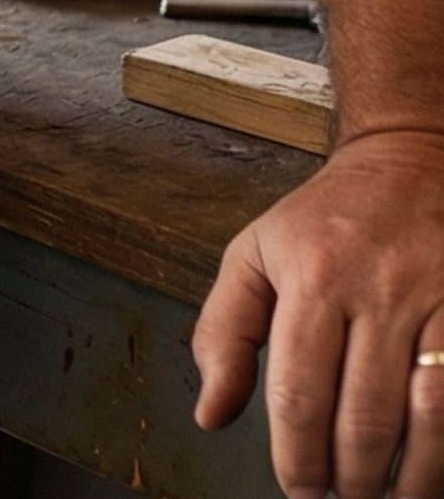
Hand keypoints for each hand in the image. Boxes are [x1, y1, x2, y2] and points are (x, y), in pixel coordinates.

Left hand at [193, 129, 443, 498]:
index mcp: (311, 278)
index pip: (299, 391)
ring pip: (428, 417)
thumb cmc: (323, 220)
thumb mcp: (254, 255)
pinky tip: (432, 465)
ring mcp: (434, 304)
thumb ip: (223, 332)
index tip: (298, 489)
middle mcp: (375, 292)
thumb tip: (210, 413)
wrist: (405, 165)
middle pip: (364, 415)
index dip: (298, 457)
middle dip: (352, 478)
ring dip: (411, 477)